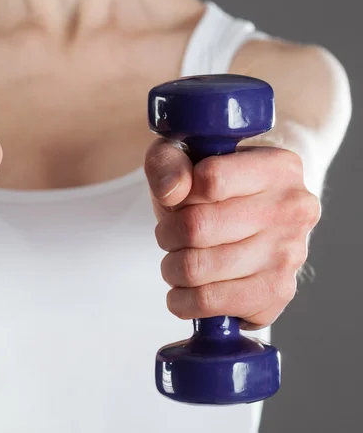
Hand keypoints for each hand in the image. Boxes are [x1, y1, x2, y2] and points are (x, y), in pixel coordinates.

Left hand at [144, 139, 320, 329]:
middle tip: (170, 237)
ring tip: (178, 262)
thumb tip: (172, 190)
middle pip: (197, 226)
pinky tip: (186, 290)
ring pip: (197, 268)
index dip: (179, 194)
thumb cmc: (212, 191)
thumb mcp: (185, 158)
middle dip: (167, 235)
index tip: (179, 200)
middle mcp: (293, 209)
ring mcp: (289, 254)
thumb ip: (168, 162)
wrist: (248, 226)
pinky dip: (183, 300)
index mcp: (277, 167)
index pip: (209, 178)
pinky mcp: (277, 292)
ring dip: (171, 268)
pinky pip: (209, 302)